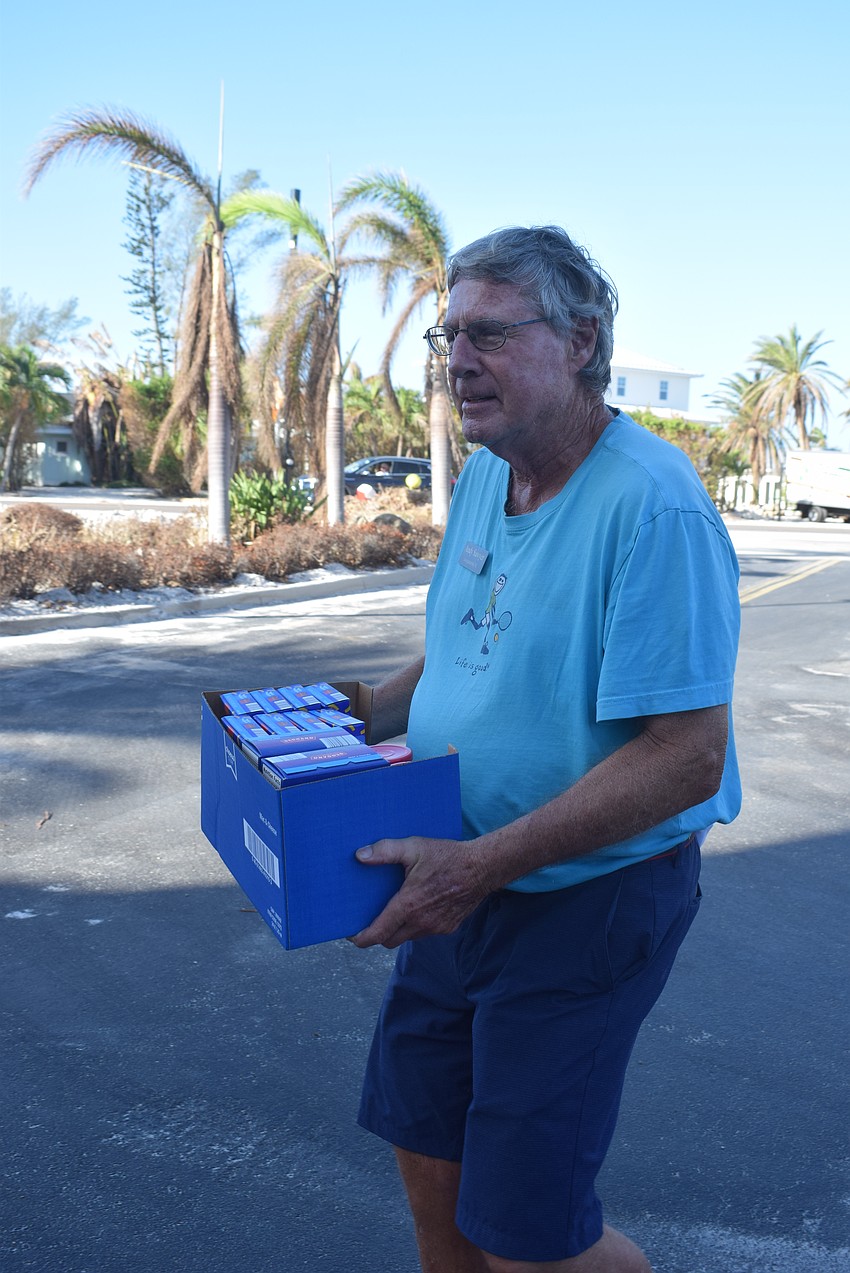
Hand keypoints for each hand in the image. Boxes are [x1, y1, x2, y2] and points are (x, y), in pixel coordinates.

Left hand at [349, 835, 490, 948]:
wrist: (482, 867)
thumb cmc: (447, 857)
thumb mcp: (414, 847)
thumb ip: (384, 851)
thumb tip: (359, 855)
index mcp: (408, 905)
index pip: (378, 933)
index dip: (361, 938)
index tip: (352, 935)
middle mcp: (420, 922)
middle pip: (389, 940)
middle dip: (378, 933)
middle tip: (370, 920)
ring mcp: (435, 928)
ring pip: (407, 937)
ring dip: (398, 929)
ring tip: (394, 910)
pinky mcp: (447, 928)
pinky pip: (424, 932)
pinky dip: (416, 925)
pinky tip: (418, 907)